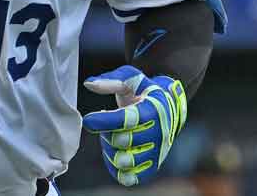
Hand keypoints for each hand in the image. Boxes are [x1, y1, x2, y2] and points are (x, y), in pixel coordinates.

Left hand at [81, 65, 187, 186]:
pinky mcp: (151, 167)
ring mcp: (156, 152)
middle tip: (105, 123)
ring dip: (110, 150)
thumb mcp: (130, 78)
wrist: (169, 107)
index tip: (87, 120)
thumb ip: (110, 80)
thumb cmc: (143, 90)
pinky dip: (116, 169)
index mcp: (153, 111)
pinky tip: (113, 152)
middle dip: (106, 132)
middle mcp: (158, 134)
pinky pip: (129, 178)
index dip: (104, 121)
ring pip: (124, 161)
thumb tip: (88, 84)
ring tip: (111, 137)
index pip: (127, 120)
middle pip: (122, 141)